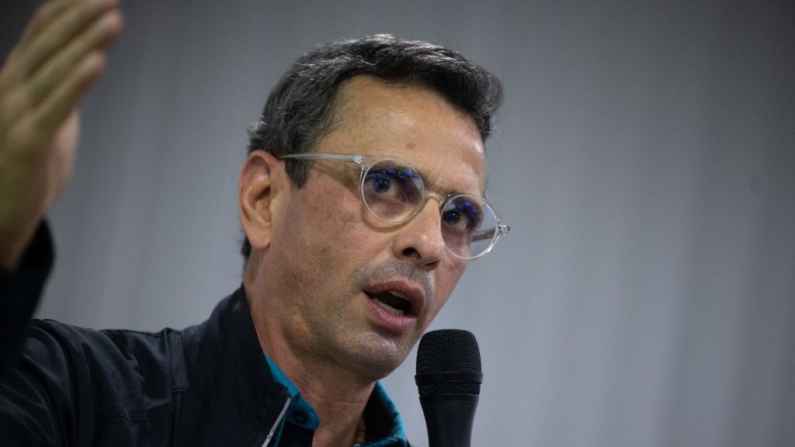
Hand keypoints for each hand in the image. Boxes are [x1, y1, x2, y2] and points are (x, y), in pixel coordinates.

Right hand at [0, 0, 122, 269]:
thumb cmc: (26, 166)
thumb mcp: (46, 117)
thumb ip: (60, 89)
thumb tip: (85, 62)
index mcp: (14, 82)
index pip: (39, 34)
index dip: (66, 10)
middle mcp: (9, 91)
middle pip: (47, 45)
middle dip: (79, 17)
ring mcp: (14, 116)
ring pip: (54, 72)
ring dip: (85, 42)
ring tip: (113, 19)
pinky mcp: (26, 145)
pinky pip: (55, 109)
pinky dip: (77, 84)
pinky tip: (98, 62)